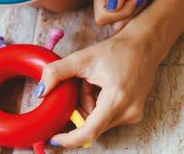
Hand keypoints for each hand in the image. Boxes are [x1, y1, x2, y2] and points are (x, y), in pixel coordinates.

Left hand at [37, 25, 165, 146]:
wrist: (143, 45)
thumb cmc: (115, 50)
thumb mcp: (82, 58)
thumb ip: (56, 73)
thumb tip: (40, 92)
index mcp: (117, 99)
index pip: (90, 132)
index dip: (70, 138)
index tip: (54, 138)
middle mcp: (128, 112)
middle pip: (92, 123)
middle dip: (80, 106)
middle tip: (83, 83)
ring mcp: (134, 115)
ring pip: (99, 120)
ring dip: (90, 104)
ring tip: (94, 81)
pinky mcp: (135, 113)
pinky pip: (108, 117)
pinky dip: (99, 105)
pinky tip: (102, 86)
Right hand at [93, 0, 173, 30]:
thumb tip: (110, 6)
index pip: (103, 17)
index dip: (124, 11)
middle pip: (111, 23)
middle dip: (131, 12)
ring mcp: (113, 4)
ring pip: (120, 24)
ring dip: (137, 12)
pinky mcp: (124, 8)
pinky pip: (129, 23)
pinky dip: (140, 13)